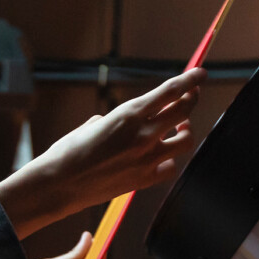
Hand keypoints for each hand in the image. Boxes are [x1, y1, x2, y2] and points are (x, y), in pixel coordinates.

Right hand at [0, 68, 204, 238]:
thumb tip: (128, 122)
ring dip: (185, 129)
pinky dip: (170, 159)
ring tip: (179, 127)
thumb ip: (117, 120)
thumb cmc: (68, 151)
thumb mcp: (92, 124)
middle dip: (191, 99)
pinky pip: (171, 166)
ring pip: (185, 139)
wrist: (58, 184)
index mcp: (128, 115)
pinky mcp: (144, 180)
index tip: (200, 73)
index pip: (170, 91)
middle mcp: (142, 135)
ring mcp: (146, 159)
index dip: (189, 80)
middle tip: (192, 95)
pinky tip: (163, 156)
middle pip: (184, 111)